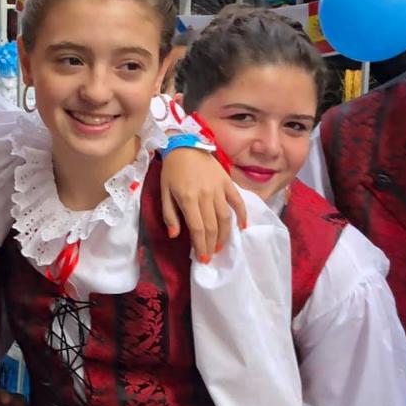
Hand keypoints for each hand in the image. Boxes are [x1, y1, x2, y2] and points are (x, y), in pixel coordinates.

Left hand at [161, 147, 246, 262]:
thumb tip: (175, 235)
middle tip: (211, 256)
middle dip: (212, 245)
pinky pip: (237, 201)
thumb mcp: (164, 192)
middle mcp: (205, 195)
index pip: (198, 228)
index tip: (203, 259)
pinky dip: (242, 215)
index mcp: (188, 199)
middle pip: (213, 226)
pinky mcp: (227, 182)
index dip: (201, 246)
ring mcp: (218, 189)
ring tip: (221, 246)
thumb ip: (169, 215)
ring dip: (225, 235)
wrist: (185, 146)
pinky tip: (242, 227)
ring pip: (225, 217)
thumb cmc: (172, 171)